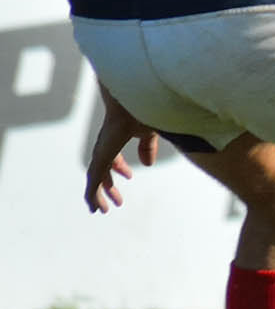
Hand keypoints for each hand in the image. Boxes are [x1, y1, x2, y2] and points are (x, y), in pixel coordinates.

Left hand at [84, 86, 158, 213]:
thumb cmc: (142, 109)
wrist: (132, 97)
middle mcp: (104, 146)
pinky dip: (92, 195)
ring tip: (101, 211)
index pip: (112, 158)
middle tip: (117, 201)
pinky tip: (95, 206)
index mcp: (115, 139)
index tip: (129, 177)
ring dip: (96, 196)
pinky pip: (93, 181)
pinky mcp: (100, 157)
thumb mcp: (149, 132)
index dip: (120, 169)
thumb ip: (147, 148)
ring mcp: (101, 152)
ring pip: (94, 179)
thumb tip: (146, 165)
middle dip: (108, 186)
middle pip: (102, 171)